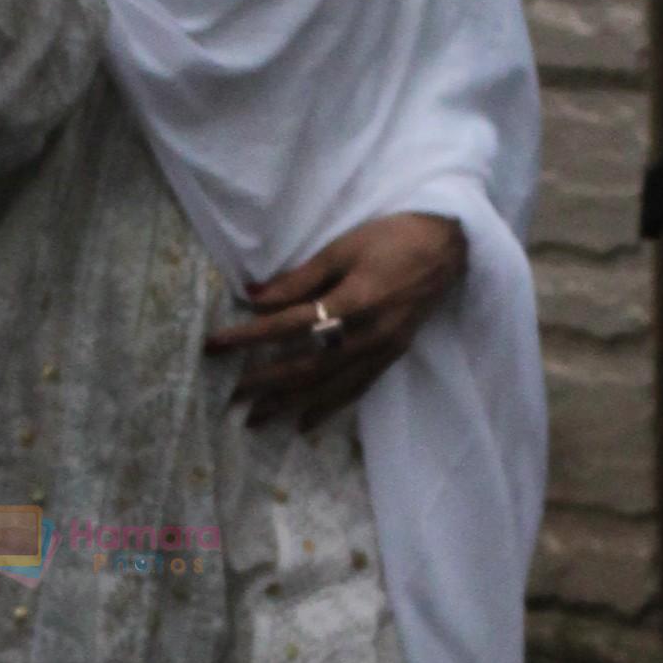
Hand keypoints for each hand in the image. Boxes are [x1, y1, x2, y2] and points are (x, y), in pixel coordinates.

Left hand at [207, 211, 467, 432]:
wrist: (447, 247)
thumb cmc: (392, 238)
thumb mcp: (341, 249)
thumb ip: (299, 279)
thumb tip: (255, 298)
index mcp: (353, 302)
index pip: (288, 325)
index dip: (248, 337)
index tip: (215, 345)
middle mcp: (367, 335)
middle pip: (305, 366)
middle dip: (263, 383)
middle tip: (229, 395)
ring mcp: (381, 352)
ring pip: (327, 387)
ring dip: (289, 405)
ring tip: (256, 419)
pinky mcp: (391, 358)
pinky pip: (354, 391)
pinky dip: (327, 409)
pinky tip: (303, 423)